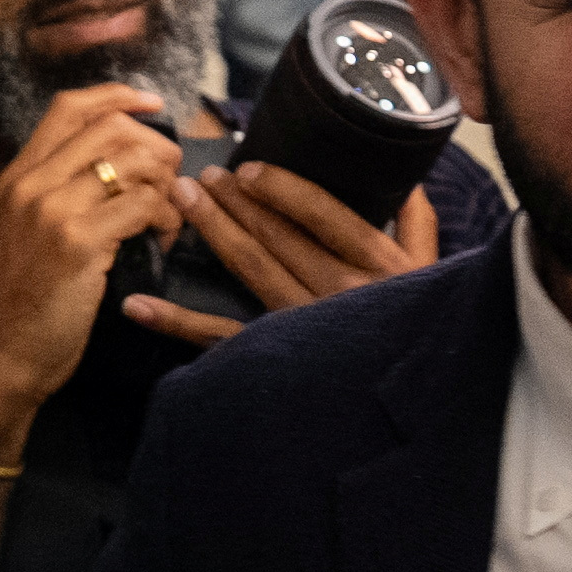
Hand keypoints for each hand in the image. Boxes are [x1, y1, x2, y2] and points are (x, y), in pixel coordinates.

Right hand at [0, 86, 189, 457]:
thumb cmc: (21, 305)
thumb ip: (58, 195)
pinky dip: (168, 220)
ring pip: (135, 162)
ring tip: (166, 222)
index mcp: (17, 176)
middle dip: (158, 149)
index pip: (70, 106)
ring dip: (167, 188)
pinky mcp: (78, 242)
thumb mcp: (25, 234)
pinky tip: (163, 243)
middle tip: (170, 185)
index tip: (153, 106)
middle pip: (111, 126)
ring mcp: (52, 210)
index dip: (119, 96)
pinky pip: (145, 205)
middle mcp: (31, 183)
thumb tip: (116, 167)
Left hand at [125, 167, 438, 349]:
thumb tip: (407, 177)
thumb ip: (419, 224)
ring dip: (214, 232)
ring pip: (252, 272)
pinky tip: (137, 306)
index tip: (249, 169)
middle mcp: (343, 296)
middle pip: (280, 238)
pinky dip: (176, 323)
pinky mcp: (280, 361)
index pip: (326, 217)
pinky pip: (223, 340)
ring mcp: (308, 329)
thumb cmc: (429, 330)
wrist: (427, 402)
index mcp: (381, 269)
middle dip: (236, 201)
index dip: (284, 190)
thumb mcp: (434, 275)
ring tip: (184, 199)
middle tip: (200, 175)